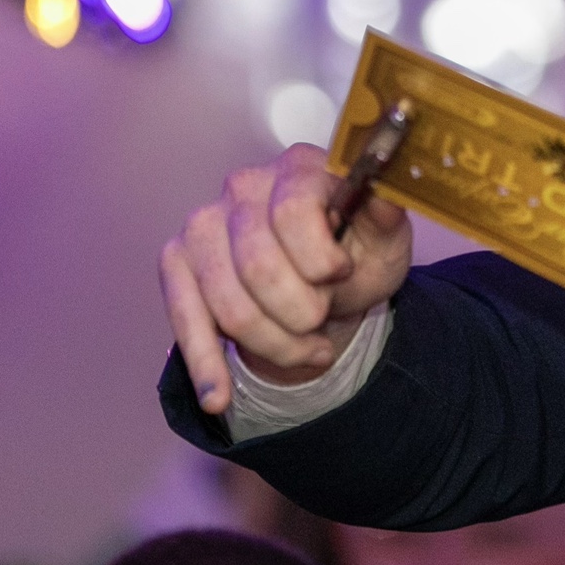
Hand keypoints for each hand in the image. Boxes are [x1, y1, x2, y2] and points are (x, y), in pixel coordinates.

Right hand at [159, 143, 410, 416]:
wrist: (326, 277)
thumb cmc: (357, 249)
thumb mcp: (387, 235)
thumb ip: (386, 213)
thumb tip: (383, 191)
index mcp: (298, 167)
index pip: (292, 212)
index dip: (319, 259)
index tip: (341, 274)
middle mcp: (244, 187)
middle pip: (258, 267)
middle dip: (300, 313)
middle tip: (323, 323)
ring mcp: (204, 224)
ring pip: (229, 306)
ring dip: (273, 345)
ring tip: (308, 349)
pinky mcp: (178, 262)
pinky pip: (185, 321)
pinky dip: (205, 365)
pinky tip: (220, 397)